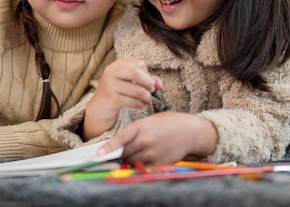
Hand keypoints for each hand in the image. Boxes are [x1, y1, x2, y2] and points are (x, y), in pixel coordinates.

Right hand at [84, 58, 161, 138]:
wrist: (100, 107)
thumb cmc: (118, 91)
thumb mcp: (130, 82)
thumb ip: (147, 80)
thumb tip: (159, 85)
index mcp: (117, 64)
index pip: (139, 64)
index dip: (148, 74)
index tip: (150, 83)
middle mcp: (111, 72)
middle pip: (136, 72)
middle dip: (148, 83)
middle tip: (152, 91)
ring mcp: (110, 85)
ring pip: (137, 90)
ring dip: (146, 97)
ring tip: (147, 100)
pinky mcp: (111, 99)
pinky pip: (132, 101)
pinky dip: (140, 104)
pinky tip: (140, 105)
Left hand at [98, 112, 218, 164]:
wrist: (191, 132)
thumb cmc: (170, 123)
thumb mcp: (150, 121)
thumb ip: (136, 131)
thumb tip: (120, 143)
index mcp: (142, 126)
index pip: (121, 139)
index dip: (109, 147)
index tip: (99, 154)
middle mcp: (146, 141)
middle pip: (124, 153)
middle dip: (119, 154)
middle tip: (118, 153)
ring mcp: (153, 153)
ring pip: (132, 162)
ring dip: (129, 160)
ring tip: (135, 153)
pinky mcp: (159, 163)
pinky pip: (143, 168)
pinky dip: (140, 166)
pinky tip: (144, 159)